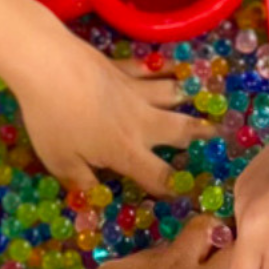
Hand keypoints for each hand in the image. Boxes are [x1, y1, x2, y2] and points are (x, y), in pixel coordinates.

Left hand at [13, 42, 213, 194]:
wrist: (48, 64)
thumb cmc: (53, 118)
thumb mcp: (61, 161)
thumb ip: (82, 184)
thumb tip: (96, 204)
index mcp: (127, 150)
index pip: (159, 176)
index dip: (176, 188)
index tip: (191, 192)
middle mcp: (141, 120)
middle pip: (180, 129)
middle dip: (202, 134)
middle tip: (220, 133)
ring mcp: (134, 89)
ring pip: (171, 94)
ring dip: (188, 96)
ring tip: (204, 95)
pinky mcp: (122, 66)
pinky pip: (149, 68)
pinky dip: (163, 67)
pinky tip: (171, 64)